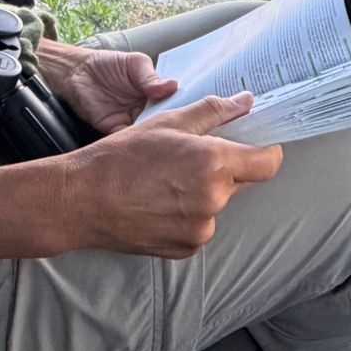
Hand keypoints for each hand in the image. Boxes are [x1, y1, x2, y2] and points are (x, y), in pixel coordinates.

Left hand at [52, 47, 176, 133]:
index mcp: (156, 93)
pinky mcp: (115, 129)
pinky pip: (127, 139)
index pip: (174, 104)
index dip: (183, 109)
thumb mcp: (134, 64)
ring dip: (152, 136)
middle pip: (163, 121)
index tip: (194, 115)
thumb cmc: (108, 63)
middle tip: (180, 130)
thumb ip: (150, 77)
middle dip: (170, 126)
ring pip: (147, 132)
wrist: (77, 72)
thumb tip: (172, 86)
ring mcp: (132, 120)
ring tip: (162, 137)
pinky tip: (139, 140)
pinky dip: (132, 141)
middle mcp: (147, 109)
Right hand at [59, 93, 283, 257]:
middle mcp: (214, 199)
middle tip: (189, 160)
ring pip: (217, 205)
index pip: (268, 163)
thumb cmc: (121, 157)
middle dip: (224, 170)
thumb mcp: (168, 124)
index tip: (256, 146)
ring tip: (166, 183)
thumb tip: (245, 101)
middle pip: (240, 182)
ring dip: (204, 194)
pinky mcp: (187, 248)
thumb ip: (213, 113)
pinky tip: (160, 204)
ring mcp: (201, 229)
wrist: (82, 200)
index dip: (266, 152)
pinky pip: (200, 226)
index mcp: (214, 163)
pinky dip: (188, 216)